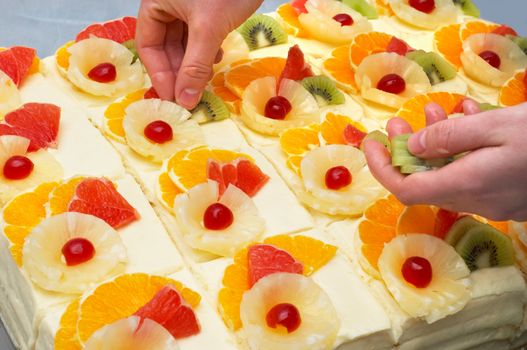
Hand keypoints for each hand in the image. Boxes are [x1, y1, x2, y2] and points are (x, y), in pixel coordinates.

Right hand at [136, 0, 262, 107]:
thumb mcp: (209, 28)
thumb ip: (195, 65)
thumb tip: (185, 100)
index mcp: (155, 2)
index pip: (148, 45)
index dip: (160, 74)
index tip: (174, 99)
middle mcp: (167, 4)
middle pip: (165, 46)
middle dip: (179, 72)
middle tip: (191, 96)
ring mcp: (187, 6)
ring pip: (183, 43)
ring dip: (193, 64)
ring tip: (205, 80)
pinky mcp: (206, 8)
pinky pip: (199, 35)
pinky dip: (206, 51)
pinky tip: (216, 59)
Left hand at [364, 100, 526, 220]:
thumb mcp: (497, 125)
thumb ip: (450, 137)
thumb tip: (412, 146)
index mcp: (468, 184)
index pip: (406, 190)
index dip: (382, 169)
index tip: (372, 144)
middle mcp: (478, 201)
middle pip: (426, 182)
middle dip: (407, 150)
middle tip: (400, 121)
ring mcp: (496, 203)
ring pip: (451, 176)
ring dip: (436, 146)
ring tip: (435, 111)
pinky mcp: (511, 198)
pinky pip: (474, 177)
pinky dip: (463, 152)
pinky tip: (469, 122)